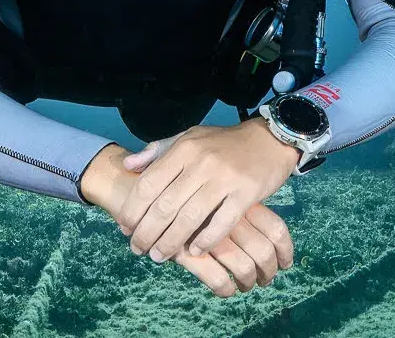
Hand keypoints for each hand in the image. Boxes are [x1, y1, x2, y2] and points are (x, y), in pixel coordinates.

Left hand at [117, 120, 300, 263]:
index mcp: (184, 149)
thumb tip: (127, 166)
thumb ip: (157, 151)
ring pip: (190, 218)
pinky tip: (195, 252)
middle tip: (138, 249)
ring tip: (159, 256)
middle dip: (147, 232)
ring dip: (171, 242)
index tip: (124, 227)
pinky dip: (206, 241)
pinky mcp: (247, 193)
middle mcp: (201, 163)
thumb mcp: (189, 138)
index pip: (149, 183)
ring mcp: (225, 178)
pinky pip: (222, 223)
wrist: (269, 139)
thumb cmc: (223, 142)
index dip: (133, 209)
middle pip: (165, 206)